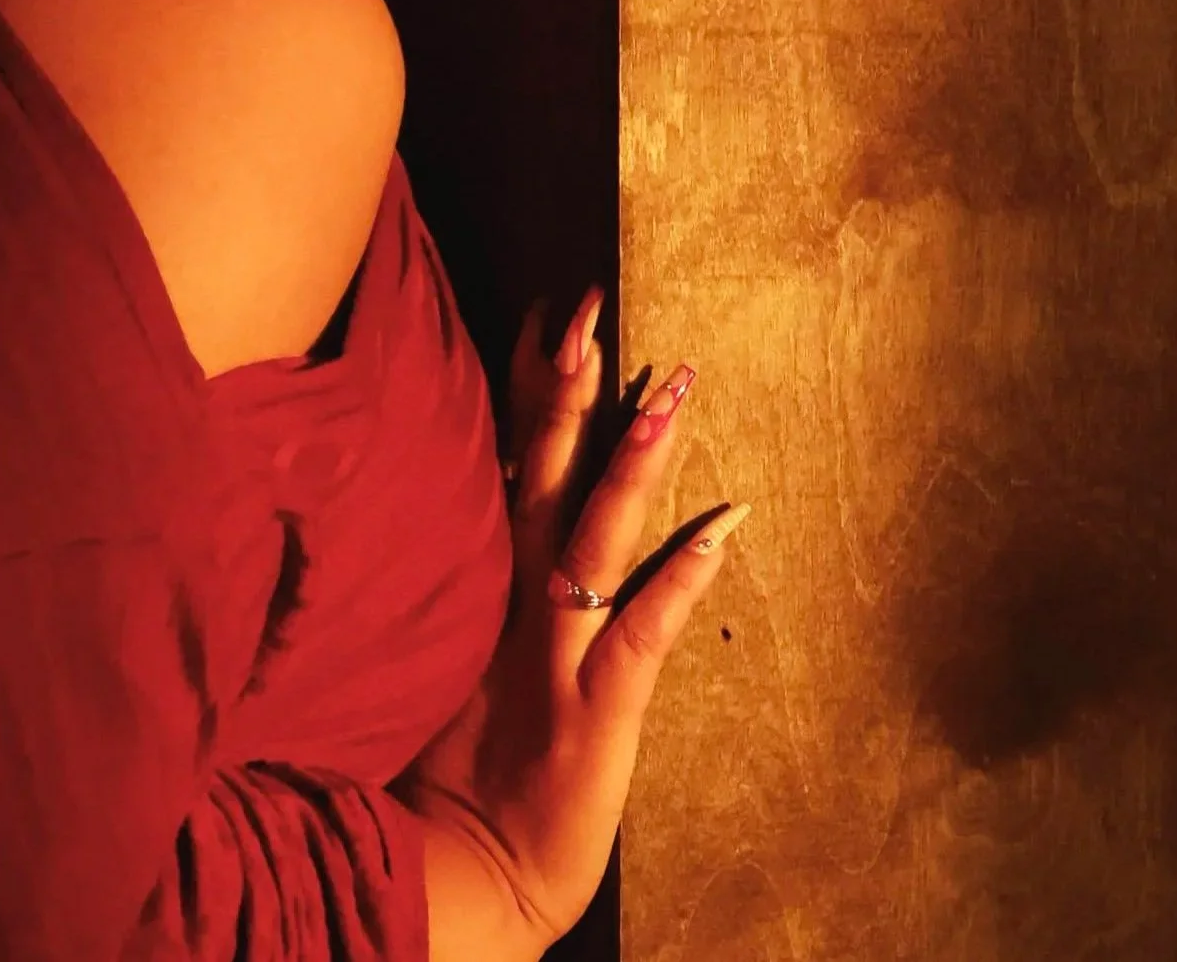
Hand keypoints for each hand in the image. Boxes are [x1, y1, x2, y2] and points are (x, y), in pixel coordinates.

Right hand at [395, 290, 747, 958]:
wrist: (464, 873)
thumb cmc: (465, 757)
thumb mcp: (453, 646)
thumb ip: (456, 563)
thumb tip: (466, 480)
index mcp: (485, 571)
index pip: (505, 453)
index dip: (528, 380)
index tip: (548, 305)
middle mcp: (516, 592)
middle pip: (543, 469)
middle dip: (566, 385)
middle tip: (587, 304)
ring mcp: (554, 645)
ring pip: (594, 531)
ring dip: (631, 459)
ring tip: (668, 389)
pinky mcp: (594, 707)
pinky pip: (644, 628)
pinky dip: (683, 575)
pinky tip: (723, 523)